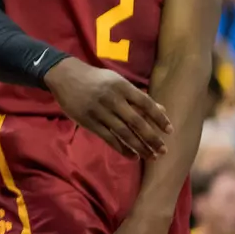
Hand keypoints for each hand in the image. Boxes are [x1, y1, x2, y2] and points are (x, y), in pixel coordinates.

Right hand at [44, 57, 169, 158]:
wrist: (65, 76)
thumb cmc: (96, 79)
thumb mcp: (118, 82)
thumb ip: (139, 96)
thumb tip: (161, 110)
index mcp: (122, 86)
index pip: (146, 104)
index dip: (159, 118)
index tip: (169, 131)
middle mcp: (112, 99)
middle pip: (136, 122)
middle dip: (152, 138)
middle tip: (163, 151)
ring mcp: (99, 111)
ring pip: (124, 133)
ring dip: (139, 147)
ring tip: (151, 157)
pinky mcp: (89, 121)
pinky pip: (108, 138)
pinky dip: (122, 148)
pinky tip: (132, 156)